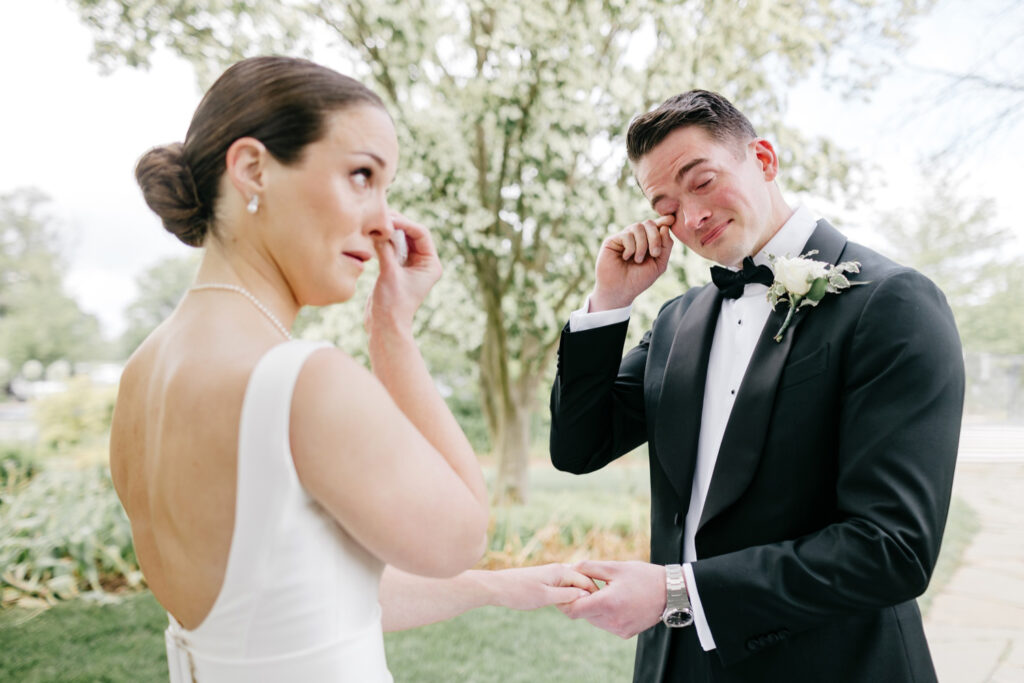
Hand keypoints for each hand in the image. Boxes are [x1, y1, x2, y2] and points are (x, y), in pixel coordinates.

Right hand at [366, 210, 442, 332]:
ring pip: (400, 239)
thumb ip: (386, 249)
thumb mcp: (390, 273)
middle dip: (396, 224)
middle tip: (380, 216)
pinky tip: (372, 236)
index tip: (388, 219)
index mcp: (431, 264)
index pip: (421, 234)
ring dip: (388, 231)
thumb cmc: (392, 304)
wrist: (384, 326)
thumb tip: (379, 229)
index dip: (405, 223)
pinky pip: (391, 248)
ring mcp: (410, 265)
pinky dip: (382, 241)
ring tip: (374, 223)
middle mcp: (423, 263)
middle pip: (411, 234)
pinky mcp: (396, 268)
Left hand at [488, 563, 598, 610]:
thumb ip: (567, 596)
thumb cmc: (519, 592)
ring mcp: (551, 574)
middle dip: (587, 594)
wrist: (496, 587)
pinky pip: (563, 586)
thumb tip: (586, 595)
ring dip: (577, 596)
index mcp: (560, 571)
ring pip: (572, 585)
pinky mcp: (545, 580)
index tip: (599, 608)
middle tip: (592, 611)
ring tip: (580, 610)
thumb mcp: (546, 597)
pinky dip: (567, 595)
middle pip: (581, 581)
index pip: (586, 580)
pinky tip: (567, 606)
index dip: (594, 594)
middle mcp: (558, 569)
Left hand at [559, 560, 665, 638]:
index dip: (566, 599)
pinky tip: (614, 601)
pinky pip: (606, 624)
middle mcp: (612, 621)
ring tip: (603, 592)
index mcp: (607, 603)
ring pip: (593, 620)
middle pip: (582, 614)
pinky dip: (604, 614)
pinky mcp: (625, 633)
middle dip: (580, 600)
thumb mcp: (615, 567)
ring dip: (592, 607)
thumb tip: (569, 568)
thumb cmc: (643, 576)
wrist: (671, 592)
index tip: (567, 587)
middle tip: (585, 585)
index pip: (573, 609)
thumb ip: (589, 568)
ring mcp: (619, 629)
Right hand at [591, 215, 674, 310]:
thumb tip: (665, 227)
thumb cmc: (639, 280)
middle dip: (655, 237)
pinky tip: (626, 258)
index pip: (656, 226)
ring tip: (638, 260)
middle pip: (649, 223)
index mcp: (648, 242)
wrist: (620, 290)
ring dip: (642, 245)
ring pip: (638, 227)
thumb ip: (666, 246)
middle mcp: (636, 238)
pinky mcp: (613, 240)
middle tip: (655, 253)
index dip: (663, 221)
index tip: (671, 219)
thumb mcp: (659, 264)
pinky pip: (627, 235)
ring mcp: (624, 238)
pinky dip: (630, 248)